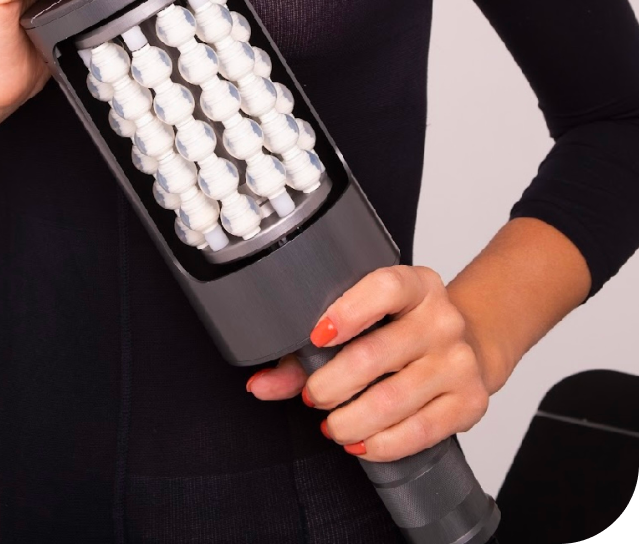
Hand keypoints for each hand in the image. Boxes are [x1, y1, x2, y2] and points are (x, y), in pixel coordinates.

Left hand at [245, 264, 490, 461]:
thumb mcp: (363, 321)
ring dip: (352, 421)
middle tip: (314, 397)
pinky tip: (361, 443)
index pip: (385, 288)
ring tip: (333, 425)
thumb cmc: (402, 330)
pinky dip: (383, 443)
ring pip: (395, 399)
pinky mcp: (470, 401)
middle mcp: (442, 318)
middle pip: (377, 353)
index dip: (348, 311)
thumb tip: (259, 385)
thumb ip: (305, 352)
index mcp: (416, 284)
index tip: (316, 335)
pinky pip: (421, 431)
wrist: (470, 346)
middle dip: (332, 384)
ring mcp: (459, 360)